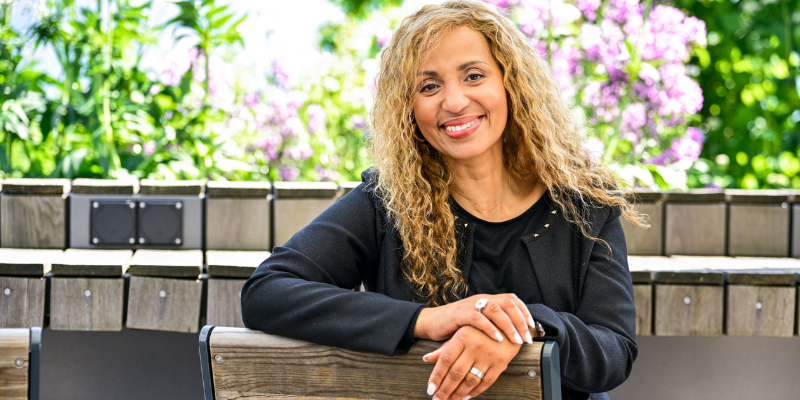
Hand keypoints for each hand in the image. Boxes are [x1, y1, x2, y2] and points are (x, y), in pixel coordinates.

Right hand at [415, 293, 536, 344]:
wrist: (432, 322)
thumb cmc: (456, 326)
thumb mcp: (478, 323)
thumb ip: (493, 324)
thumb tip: (515, 335)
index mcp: (488, 300)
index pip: (511, 300)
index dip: (524, 311)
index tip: (532, 327)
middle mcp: (481, 299)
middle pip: (507, 303)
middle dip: (520, 320)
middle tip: (527, 337)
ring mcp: (471, 305)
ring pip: (496, 310)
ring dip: (509, 326)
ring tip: (516, 340)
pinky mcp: (460, 313)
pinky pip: (479, 318)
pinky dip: (490, 328)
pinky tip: (497, 338)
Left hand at [423, 326, 521, 399]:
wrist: (509, 326)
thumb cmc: (480, 330)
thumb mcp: (461, 333)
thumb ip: (444, 347)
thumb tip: (426, 359)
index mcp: (463, 336)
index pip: (446, 360)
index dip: (437, 376)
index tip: (430, 389)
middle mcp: (475, 346)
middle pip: (456, 372)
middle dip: (445, 389)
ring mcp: (489, 355)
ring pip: (470, 380)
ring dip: (458, 393)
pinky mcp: (500, 363)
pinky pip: (486, 382)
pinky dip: (475, 392)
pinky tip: (466, 397)